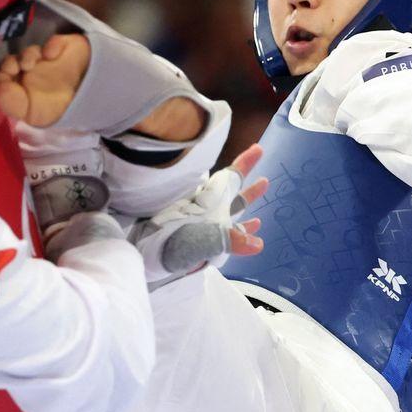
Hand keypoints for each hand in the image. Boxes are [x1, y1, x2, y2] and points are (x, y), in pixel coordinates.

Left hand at [0, 33, 90, 126]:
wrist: (91, 101)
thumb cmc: (57, 109)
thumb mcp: (31, 114)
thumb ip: (9, 100)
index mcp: (20, 87)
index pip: (1, 76)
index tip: (2, 77)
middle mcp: (30, 72)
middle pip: (12, 60)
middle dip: (9, 63)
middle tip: (15, 68)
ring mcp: (45, 59)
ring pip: (30, 50)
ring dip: (28, 55)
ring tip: (33, 64)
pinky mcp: (61, 48)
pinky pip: (52, 42)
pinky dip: (50, 47)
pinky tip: (52, 55)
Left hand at [129, 144, 269, 284]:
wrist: (148, 263)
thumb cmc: (168, 245)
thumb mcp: (198, 241)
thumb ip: (227, 240)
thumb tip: (259, 243)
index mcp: (204, 201)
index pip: (228, 177)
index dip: (243, 163)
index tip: (258, 148)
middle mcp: (207, 209)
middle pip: (231, 189)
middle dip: (246, 178)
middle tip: (261, 161)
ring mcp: (206, 224)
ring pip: (232, 208)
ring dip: (247, 199)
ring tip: (264, 184)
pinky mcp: (206, 240)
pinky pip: (229, 231)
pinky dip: (242, 228)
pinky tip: (255, 226)